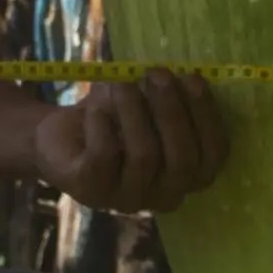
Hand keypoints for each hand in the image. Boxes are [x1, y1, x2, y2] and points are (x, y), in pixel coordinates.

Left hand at [29, 69, 228, 213]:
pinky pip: (105, 155)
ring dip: (134, 111)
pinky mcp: (91, 190)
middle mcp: (163, 196)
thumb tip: (186, 76)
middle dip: (172, 111)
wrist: (60, 137)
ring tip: (120, 83)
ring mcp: (127, 199)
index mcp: (187, 176)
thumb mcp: (148, 104)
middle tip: (157, 74)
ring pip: (144, 156)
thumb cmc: (116, 117)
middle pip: (182, 160)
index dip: (207, 118)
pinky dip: (103, 122)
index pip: (213, 157)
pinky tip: (95, 105)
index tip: (194, 79)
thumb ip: (172, 96)